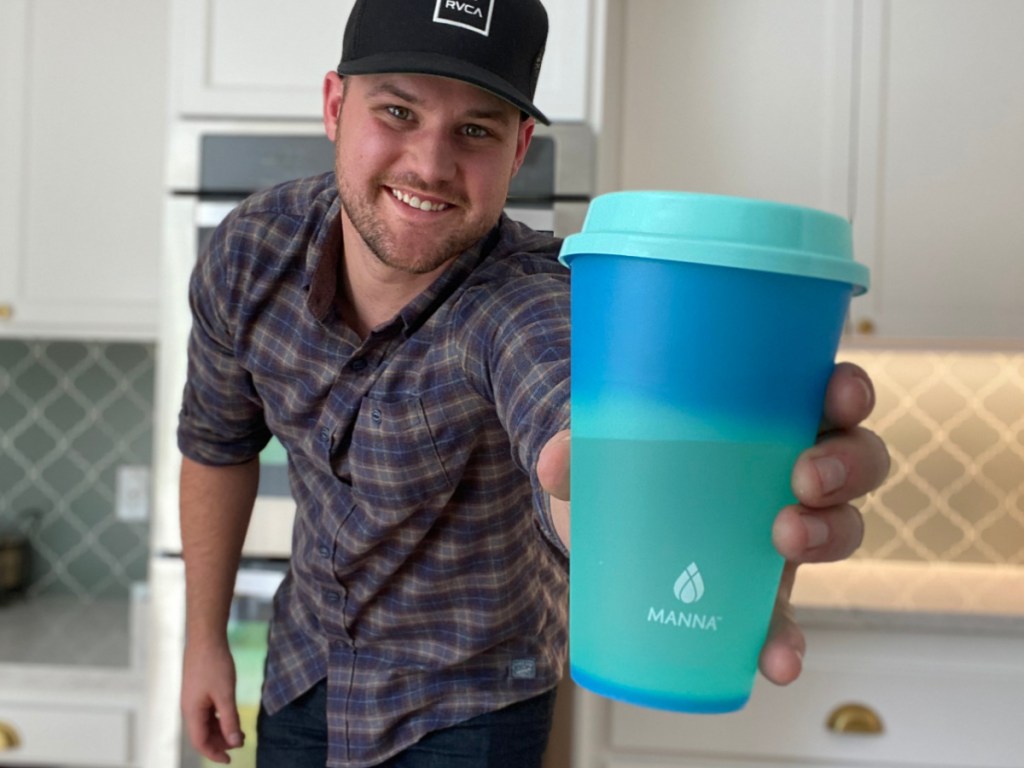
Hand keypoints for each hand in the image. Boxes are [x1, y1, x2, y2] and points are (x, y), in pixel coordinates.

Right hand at [181, 638, 244, 762]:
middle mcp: (189, 708)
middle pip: (203, 734)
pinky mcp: (198, 690)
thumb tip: (235, 742)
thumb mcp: (226, 694)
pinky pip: (207, 711)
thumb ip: (230, 720)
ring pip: (206, 723)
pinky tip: (231, 715)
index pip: (201, 742)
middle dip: (221, 742)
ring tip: (240, 732)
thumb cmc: (214, 664)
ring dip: (222, 730)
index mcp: (192, 712)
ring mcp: (193, 699)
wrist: (206, 638)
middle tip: (242, 742)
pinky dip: (219, 717)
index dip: (215, 753)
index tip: (230, 760)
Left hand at [538, 362, 890, 684]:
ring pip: (843, 528)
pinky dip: (787, 640)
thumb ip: (580, 448)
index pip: (830, 394)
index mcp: (767, 417)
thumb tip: (552, 461)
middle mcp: (791, 469)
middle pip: (858, 460)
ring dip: (829, 534)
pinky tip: (778, 662)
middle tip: (803, 478)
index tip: (838, 394)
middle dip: (846, 466)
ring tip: (785, 540)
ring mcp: (784, 532)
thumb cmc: (624, 460)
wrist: (603, 522)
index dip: (850, 392)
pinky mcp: (759, 593)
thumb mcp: (604, 444)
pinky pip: (789, 616)